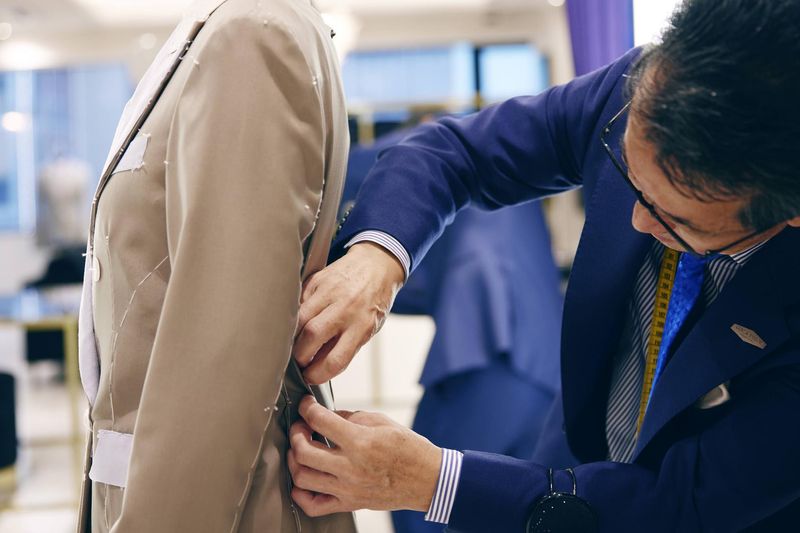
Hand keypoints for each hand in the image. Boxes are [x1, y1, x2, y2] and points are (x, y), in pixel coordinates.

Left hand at [288, 395, 441, 514]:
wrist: (427, 479)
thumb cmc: (409, 449)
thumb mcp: (382, 421)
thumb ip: (351, 417)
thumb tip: (328, 416)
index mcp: (360, 441)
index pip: (319, 420)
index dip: (307, 408)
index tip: (306, 405)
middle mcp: (351, 467)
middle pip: (303, 451)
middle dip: (295, 433)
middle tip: (300, 426)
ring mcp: (348, 489)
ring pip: (302, 478)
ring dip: (294, 460)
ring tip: (300, 450)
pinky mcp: (349, 504)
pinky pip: (313, 506)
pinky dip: (300, 494)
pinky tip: (302, 480)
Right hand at [293, 242, 404, 383]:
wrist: (376, 265)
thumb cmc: (374, 300)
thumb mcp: (369, 328)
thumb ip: (345, 346)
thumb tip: (316, 366)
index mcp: (362, 325)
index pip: (335, 359)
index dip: (317, 374)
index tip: (310, 377)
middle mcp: (346, 308)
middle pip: (311, 337)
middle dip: (299, 356)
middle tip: (300, 360)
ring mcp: (330, 292)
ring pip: (299, 320)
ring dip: (293, 337)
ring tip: (297, 342)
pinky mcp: (317, 280)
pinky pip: (298, 303)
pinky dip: (296, 315)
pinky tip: (302, 319)